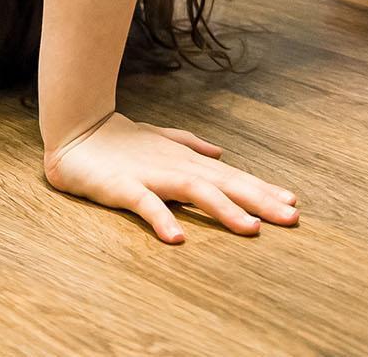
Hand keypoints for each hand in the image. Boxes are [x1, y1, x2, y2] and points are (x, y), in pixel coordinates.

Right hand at [43, 113, 297, 242]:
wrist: (76, 130)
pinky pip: (146, 204)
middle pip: (224, 184)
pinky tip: (178, 238)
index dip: (262, 189)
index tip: (292, 203)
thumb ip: (190, 145)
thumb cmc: (119, 139)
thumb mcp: (159, 140)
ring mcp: (151, 175)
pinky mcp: (124, 185)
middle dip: (259, 201)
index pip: (231, 177)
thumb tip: (220, 153)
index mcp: (186, 161)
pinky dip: (162, 219)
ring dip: (224, 209)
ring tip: (250, 229)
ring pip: (195, 192)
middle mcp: (176, 166)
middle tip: (291, 218)